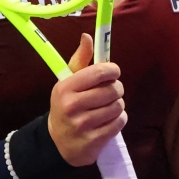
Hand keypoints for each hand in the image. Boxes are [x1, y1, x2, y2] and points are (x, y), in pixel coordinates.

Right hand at [48, 33, 127, 165]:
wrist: (58, 142)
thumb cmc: (67, 105)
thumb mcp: (68, 81)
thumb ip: (81, 59)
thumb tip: (88, 36)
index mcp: (65, 88)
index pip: (99, 72)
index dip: (112, 70)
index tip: (113, 72)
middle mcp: (72, 106)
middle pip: (112, 90)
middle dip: (116, 88)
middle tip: (111, 91)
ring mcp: (83, 125)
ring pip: (118, 106)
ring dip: (117, 105)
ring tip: (108, 106)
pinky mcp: (94, 141)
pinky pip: (120, 122)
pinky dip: (119, 119)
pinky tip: (109, 119)